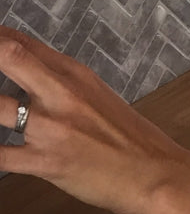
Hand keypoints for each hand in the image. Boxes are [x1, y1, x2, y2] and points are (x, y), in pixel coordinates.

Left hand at [0, 27, 189, 213]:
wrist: (152, 169)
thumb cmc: (126, 133)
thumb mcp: (96, 94)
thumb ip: (60, 80)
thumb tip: (30, 68)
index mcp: (76, 74)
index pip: (23, 43)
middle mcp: (62, 93)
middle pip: (10, 55)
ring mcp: (52, 126)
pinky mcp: (46, 161)